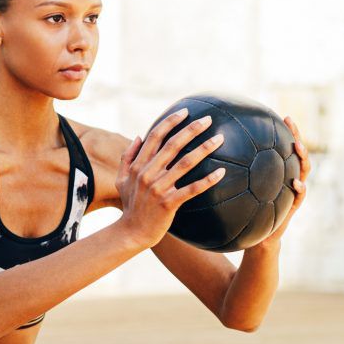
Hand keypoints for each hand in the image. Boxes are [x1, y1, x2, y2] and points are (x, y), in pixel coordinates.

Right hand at [117, 109, 227, 249]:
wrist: (132, 232)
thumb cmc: (130, 205)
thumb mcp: (121, 180)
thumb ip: (127, 157)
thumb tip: (138, 136)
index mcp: (138, 165)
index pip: (155, 136)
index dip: (171, 122)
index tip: (186, 112)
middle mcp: (147, 173)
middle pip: (173, 145)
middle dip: (192, 129)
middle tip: (209, 119)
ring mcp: (158, 188)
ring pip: (185, 163)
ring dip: (204, 149)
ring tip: (219, 140)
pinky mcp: (169, 203)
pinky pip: (192, 189)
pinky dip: (207, 180)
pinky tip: (222, 172)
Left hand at [245, 114, 311, 252]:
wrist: (258, 238)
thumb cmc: (246, 213)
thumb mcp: (239, 193)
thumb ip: (232, 176)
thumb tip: (211, 156)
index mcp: (276, 173)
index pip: (283, 148)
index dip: (285, 132)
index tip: (282, 116)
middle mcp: (287, 178)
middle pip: (296, 154)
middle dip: (296, 136)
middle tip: (290, 122)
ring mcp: (293, 192)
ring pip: (303, 171)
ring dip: (302, 158)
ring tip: (297, 147)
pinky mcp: (293, 207)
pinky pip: (300, 196)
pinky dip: (300, 189)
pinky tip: (295, 183)